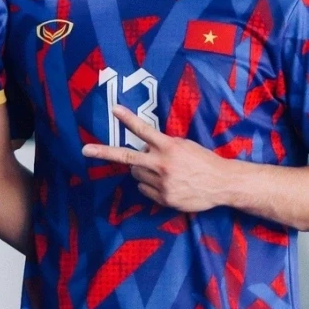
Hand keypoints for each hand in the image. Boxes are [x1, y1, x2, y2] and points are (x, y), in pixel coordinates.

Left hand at [81, 106, 230, 213]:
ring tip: (162, 170)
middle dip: (105, 153)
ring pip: (136, 174)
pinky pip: (144, 190)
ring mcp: (162, 183)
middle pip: (128, 158)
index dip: (128, 119)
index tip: (114, 109)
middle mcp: (163, 164)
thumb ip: (164, 145)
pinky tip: (167, 183)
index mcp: (169, 147)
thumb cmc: (204, 161)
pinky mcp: (164, 199)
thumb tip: (144, 148)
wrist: (222, 184)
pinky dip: (150, 185)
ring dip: (142, 170)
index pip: (145, 130)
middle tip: (86, 150)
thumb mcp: (185, 145)